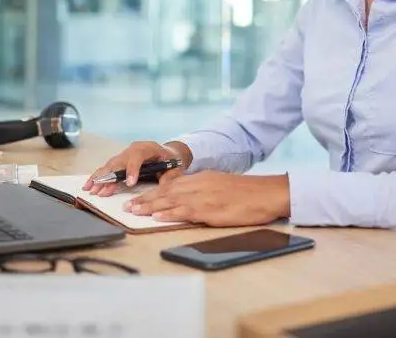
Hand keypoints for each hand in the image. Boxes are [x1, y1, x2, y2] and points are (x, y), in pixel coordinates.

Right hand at [83, 141, 190, 195]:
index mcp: (148, 148)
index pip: (137, 156)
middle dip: (108, 176)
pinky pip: (108, 169)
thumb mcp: (175, 168)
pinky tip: (91, 186)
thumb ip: (171, 177)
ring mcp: (125, 155)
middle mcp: (133, 149)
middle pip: (118, 161)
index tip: (129, 183)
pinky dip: (99, 178)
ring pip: (110, 166)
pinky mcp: (120, 162)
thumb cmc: (171, 161)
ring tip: (90, 190)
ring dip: (99, 178)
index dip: (132, 169)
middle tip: (99, 189)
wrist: (167, 154)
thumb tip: (164, 186)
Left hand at [124, 172, 289, 226]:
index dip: (153, 192)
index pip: (172, 185)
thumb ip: (204, 190)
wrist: (268, 193)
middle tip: (128, 206)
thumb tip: (189, 201)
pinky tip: (158, 217)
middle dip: (145, 199)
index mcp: (202, 179)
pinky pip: (186, 211)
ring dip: (151, 206)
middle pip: (167, 191)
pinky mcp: (211, 209)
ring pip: (171, 200)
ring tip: (134, 212)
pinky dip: (169, 214)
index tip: (139, 198)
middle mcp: (200, 185)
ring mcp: (205, 196)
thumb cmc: (248, 194)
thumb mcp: (222, 186)